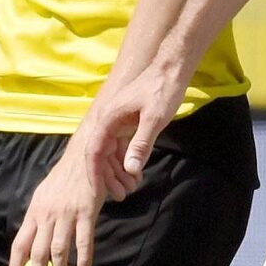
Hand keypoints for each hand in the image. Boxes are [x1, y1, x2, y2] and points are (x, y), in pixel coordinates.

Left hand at [9, 137, 105, 265]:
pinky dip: (84, 259)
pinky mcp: (85, 212)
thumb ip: (39, 217)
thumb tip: (33, 239)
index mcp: (35, 212)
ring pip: (58, 251)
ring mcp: (66, 214)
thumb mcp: (44, 195)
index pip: (20, 243)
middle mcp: (47, 215)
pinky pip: (83, 240)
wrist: (83, 155)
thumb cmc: (64, 177)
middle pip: (38, 252)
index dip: (16, 264)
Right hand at [88, 61, 187, 201]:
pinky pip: (122, 147)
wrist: (171, 69)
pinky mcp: (128, 124)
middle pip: (102, 155)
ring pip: (112, 153)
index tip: (99, 192)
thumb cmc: (162, 90)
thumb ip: (141, 144)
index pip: (94, 151)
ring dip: (119, 171)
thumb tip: (130, 169)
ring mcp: (118, 123)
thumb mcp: (154, 118)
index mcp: (108, 119)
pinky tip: (136, 174)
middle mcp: (109, 121)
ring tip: (132, 188)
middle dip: (110, 177)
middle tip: (123, 196)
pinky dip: (128, 161)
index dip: (95, 173)